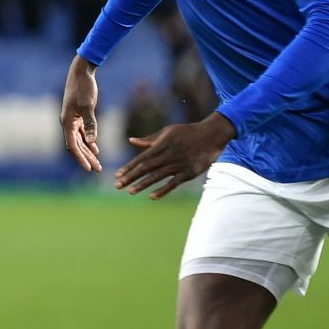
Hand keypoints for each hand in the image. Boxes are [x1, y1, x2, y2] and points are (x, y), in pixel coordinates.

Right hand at [61, 56, 100, 172]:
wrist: (81, 72)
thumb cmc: (84, 87)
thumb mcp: (88, 105)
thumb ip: (90, 123)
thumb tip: (92, 142)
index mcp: (67, 122)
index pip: (72, 146)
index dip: (80, 158)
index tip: (88, 169)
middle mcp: (67, 123)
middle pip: (76, 146)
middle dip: (86, 158)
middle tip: (98, 169)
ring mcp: (72, 120)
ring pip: (79, 141)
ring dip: (88, 152)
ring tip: (98, 163)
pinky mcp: (77, 116)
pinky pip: (82, 133)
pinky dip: (88, 142)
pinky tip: (96, 149)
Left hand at [114, 113, 236, 199]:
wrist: (212, 134)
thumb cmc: (187, 132)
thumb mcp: (167, 131)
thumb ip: (149, 139)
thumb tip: (131, 140)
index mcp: (161, 145)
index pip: (141, 159)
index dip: (129, 168)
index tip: (117, 175)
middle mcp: (168, 155)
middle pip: (146, 168)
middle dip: (130, 177)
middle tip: (117, 186)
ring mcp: (179, 164)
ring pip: (157, 176)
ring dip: (142, 185)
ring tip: (130, 191)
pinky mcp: (189, 172)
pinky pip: (173, 183)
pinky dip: (163, 190)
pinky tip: (152, 196)